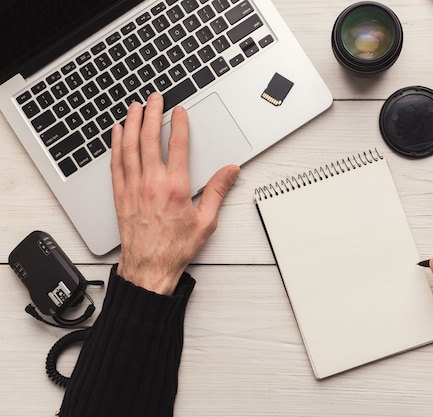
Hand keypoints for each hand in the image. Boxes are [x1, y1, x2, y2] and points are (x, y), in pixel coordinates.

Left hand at [110, 92, 239, 294]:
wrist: (149, 268)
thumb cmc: (176, 248)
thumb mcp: (206, 221)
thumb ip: (217, 191)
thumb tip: (230, 171)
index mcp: (175, 187)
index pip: (177, 146)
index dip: (178, 124)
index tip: (178, 111)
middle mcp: (152, 183)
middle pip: (149, 139)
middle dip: (151, 114)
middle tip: (154, 98)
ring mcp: (133, 188)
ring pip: (129, 147)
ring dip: (131, 123)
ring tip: (134, 107)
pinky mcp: (120, 195)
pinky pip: (116, 163)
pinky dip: (116, 145)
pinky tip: (117, 134)